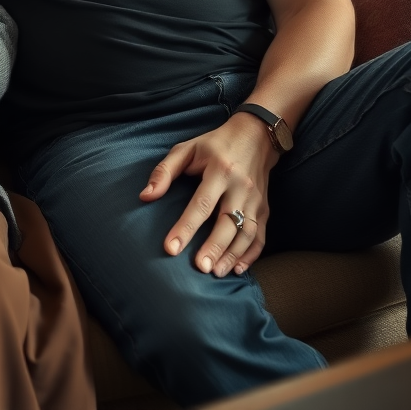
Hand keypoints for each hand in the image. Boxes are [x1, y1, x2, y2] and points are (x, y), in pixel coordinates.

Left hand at [140, 114, 277, 276]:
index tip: (171, 248)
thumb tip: (145, 196)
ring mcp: (256, 199)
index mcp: (219, 170)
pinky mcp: (265, 208)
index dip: (185, 227)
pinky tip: (237, 268)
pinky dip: (251, 255)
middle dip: (214, 247)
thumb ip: (164, 171)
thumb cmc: (214, 145)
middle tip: (199, 268)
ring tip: (215, 273)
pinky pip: (261, 236)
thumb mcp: (185, 149)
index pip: (201, 203)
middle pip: (228, 222)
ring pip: (247, 233)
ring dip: (232, 255)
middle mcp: (240, 186)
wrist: (254, 136)